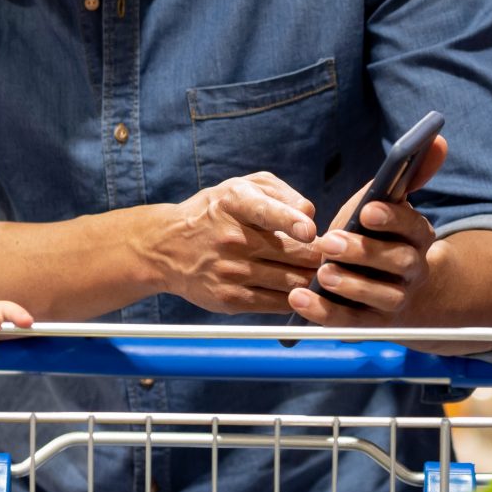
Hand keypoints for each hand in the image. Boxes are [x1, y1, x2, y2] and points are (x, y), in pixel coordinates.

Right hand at [144, 172, 323, 313]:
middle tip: (325, 255)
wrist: (166, 248)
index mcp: (235, 203)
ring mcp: (231, 271)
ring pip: (294, 281)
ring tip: (313, 272)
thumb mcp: (241, 187)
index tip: (309, 232)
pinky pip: (279, 303)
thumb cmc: (216, 213)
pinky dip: (295, 298)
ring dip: (310, 278)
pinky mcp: (230, 298)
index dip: (292, 222)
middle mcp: (232, 238)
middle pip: (295, 254)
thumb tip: (310, 215)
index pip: (267, 212)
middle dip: (318, 255)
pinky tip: (297, 289)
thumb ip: (281, 194)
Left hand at [291, 136, 448, 327]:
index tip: (368, 211)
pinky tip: (300, 299)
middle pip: (398, 263)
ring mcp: (395, 301)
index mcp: (419, 237)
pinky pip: (351, 323)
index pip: (413, 227)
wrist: (397, 289)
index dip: (392, 219)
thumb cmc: (381, 236)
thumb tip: (438, 138)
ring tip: (322, 274)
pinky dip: (325, 313)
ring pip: (381, 297)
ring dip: (351, 286)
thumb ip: (411, 175)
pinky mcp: (371, 325)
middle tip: (330, 242)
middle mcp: (413, 270)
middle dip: (365, 252)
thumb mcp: (390, 205)